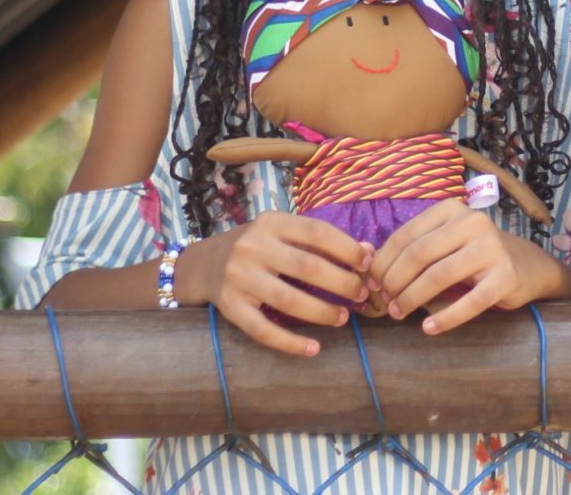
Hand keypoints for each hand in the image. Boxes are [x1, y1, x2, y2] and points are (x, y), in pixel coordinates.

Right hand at [176, 211, 372, 356]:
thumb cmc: (257, 246)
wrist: (202, 264)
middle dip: (342, 283)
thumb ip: (322, 242)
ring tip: (343, 318)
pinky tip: (314, 349)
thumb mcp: (283, 233)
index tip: (368, 265)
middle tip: (361, 295)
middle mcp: (252, 247)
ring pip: (288, 301)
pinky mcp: (229, 307)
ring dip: (322, 312)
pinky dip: (291, 343)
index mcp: (271, 222)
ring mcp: (238, 278)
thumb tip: (368, 253)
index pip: (317, 232)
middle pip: (308, 267)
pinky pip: (263, 331)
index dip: (348, 249)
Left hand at [369, 200, 570, 333]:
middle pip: (420, 254)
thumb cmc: (472, 255)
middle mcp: (473, 223)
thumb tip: (364, 257)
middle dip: (395, 282)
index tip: (372, 284)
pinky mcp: (506, 277)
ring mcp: (492, 249)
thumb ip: (410, 247)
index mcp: (452, 210)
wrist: (526, 266)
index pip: (406, 235)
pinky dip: (446, 318)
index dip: (384, 262)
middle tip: (386, 303)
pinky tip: (428, 328)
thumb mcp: (444, 242)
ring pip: (439, 276)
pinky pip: (470, 302)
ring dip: (412, 299)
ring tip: (399, 314)